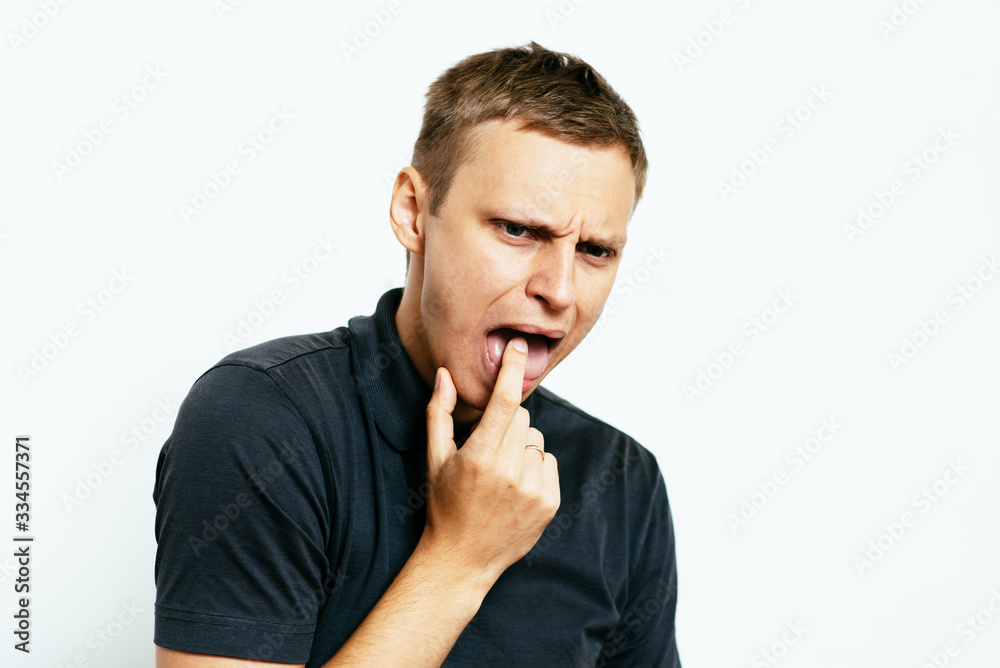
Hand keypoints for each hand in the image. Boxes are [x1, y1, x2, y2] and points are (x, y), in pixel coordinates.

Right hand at [422, 337, 560, 587]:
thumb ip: (438, 413)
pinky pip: (549, 462)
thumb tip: (446, 374)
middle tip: (488, 447)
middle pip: (522, 416)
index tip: (521, 345)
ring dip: (521, 446)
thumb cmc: (444, 504)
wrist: (462, 559)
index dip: (514, 368)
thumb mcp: (434, 458)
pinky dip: (535, 467)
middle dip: (507, 422)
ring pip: (536, 439)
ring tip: (500, 473)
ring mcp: (533, 488)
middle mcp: (509, 471)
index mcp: (478, 456)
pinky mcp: (550, 502)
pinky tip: (515, 487)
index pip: (504, 401)